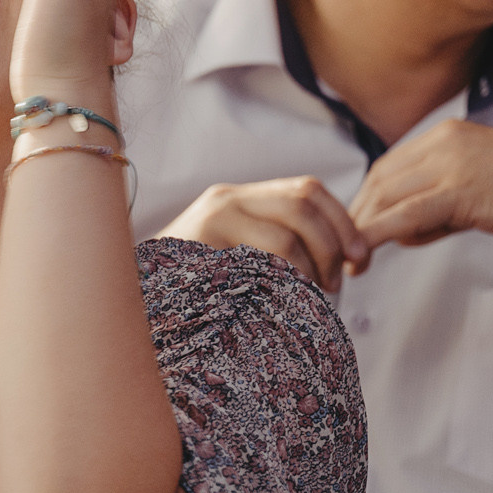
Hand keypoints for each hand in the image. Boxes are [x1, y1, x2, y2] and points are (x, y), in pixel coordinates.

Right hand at [162, 176, 366, 292]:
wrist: (134, 297)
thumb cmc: (195, 289)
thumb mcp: (238, 255)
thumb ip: (277, 243)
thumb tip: (342, 258)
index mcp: (241, 197)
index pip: (307, 189)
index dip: (344, 222)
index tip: (359, 259)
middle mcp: (228, 199)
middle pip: (304, 203)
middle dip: (334, 245)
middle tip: (337, 283)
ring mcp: (211, 220)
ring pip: (286, 236)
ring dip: (312, 270)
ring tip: (312, 296)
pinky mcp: (201, 249)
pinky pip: (259, 263)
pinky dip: (284, 284)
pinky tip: (285, 302)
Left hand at [350, 120, 492, 251]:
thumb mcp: (481, 189)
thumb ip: (442, 206)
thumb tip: (405, 231)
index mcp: (446, 136)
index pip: (388, 168)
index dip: (366, 202)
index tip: (354, 233)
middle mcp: (442, 142)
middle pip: (379, 180)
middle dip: (356, 219)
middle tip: (345, 254)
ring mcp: (451, 164)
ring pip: (386, 196)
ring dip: (361, 231)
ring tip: (352, 263)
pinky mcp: (462, 191)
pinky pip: (405, 214)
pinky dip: (377, 235)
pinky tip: (363, 255)